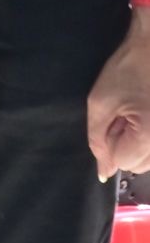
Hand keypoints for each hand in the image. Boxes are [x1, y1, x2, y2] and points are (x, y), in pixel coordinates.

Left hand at [88, 13, 149, 179]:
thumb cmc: (128, 70)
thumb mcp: (101, 102)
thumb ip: (97, 139)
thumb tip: (104, 173)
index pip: (122, 162)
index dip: (109, 141)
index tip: (113, 117)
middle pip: (138, 165)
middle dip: (123, 145)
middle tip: (124, 114)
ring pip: (148, 161)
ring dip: (135, 143)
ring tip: (136, 114)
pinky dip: (146, 139)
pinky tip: (144, 115)